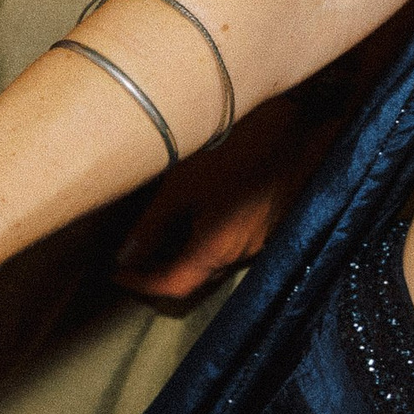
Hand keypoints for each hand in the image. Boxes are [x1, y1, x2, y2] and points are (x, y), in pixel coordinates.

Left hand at [111, 98, 338, 303]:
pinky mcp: (269, 224)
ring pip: (214, 264)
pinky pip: (231, 246)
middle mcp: (242, 254)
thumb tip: (126, 255)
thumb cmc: (235, 151)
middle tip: (131, 264)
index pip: (174, 287)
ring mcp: (260, 241)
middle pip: (196, 281)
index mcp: (218, 250)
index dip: (141, 285)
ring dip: (183, 260)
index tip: (117, 275)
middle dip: (160, 277)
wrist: (297, 126)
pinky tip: (190, 224)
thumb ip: (152, 225)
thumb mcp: (182, 186)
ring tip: (154, 244)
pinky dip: (205, 244)